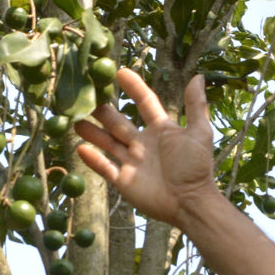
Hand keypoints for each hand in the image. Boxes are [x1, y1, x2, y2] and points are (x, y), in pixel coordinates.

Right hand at [74, 68, 217, 227]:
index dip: (134, 88)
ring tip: (75, 120)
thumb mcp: (199, 133)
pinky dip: (93, 159)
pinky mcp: (124, 181)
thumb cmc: (196, 167)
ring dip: (93, 132)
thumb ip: (196, 106)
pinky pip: (105, 168)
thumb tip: (198, 76)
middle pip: (119, 123)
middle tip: (86, 96)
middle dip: (103, 110)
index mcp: (161, 130)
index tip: (119, 72)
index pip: (145, 103)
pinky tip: (80, 148)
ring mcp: (132, 162)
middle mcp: (143, 144)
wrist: (190, 202)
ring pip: (108, 143)